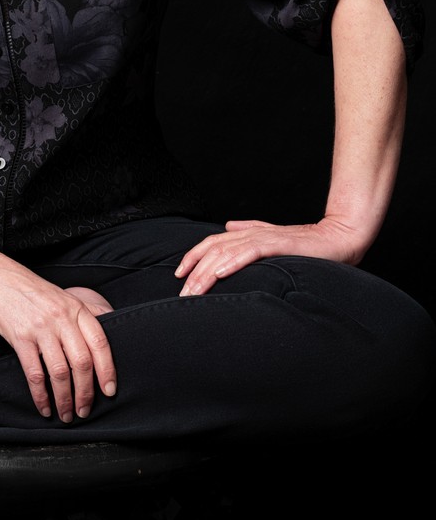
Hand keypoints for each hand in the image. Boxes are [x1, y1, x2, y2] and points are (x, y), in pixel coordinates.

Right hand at [0, 273, 115, 421]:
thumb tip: (110, 328)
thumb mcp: (64, 297)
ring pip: (60, 372)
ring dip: (65, 399)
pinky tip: (44, 407)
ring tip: (67, 415)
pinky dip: (41, 395)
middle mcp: (61, 319)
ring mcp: (40, 329)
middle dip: (86, 393)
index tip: (110, 391)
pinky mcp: (20, 338)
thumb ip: (86, 313)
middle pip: (82, 362)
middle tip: (86, 410)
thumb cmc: (32, 291)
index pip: (100, 343)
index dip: (108, 370)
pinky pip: (34, 373)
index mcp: (76, 309)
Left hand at [174, 216, 365, 296]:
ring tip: (194, 289)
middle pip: (214, 249)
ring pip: (227, 252)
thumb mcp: (274, 239)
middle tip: (182, 293)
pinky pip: (250, 251)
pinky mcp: (279, 244)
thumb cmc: (308, 244)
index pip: (212, 244)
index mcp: (249, 234)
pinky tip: (220, 273)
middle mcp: (252, 234)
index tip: (179, 275)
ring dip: (207, 272)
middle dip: (195, 271)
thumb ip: (251, 232)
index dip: (193, 257)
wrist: (339, 238)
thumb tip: (228, 226)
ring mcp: (265, 238)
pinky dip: (233, 261)